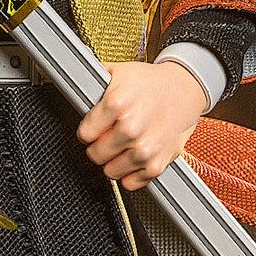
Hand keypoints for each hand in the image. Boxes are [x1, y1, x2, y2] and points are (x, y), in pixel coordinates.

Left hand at [77, 59, 209, 190]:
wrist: (185, 90)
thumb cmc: (152, 83)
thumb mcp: (117, 72)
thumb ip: (91, 81)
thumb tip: (70, 81)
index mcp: (117, 105)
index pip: (84, 134)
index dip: (88, 130)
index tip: (95, 128)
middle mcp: (130, 129)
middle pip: (95, 154)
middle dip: (98, 146)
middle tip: (108, 137)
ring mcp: (144, 149)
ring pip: (110, 171)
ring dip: (113, 161)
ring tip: (122, 146)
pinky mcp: (156, 165)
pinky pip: (130, 183)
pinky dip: (129, 174)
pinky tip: (133, 158)